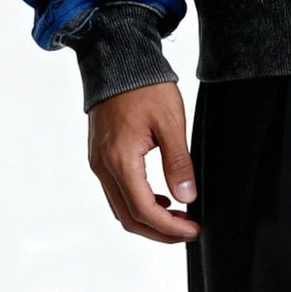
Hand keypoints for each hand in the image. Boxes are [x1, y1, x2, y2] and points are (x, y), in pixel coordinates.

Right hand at [87, 80, 200, 242]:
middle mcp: (103, 167)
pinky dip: (137, 202)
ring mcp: (98, 162)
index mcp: (119, 160)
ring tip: (177, 216)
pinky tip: (159, 197)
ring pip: (120, 208)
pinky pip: (116, 192)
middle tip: (187, 230)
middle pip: (128, 217)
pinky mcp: (99, 156)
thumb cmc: (145, 86)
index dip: (169, 227)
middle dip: (159, 231)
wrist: (119, 60)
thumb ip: (178, 163)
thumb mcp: (170, 121)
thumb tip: (187, 198)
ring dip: (147, 219)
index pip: (143, 210)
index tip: (193, 229)